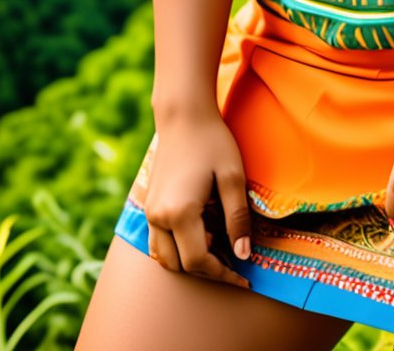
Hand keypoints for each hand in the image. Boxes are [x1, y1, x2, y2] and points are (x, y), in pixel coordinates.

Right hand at [144, 111, 252, 288]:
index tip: (244, 278)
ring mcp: (150, 211)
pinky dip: (177, 249)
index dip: (223, 274)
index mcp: (180, 212)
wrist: (184, 116)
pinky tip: (201, 235)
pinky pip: (159, 242)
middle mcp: (159, 217)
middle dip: (208, 271)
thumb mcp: (233, 177)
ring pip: (165, 258)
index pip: (199, 261)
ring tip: (218, 249)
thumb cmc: (212, 142)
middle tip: (235, 265)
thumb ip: (238, 219)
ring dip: (189, 262)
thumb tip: (243, 255)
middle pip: (181, 265)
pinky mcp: (149, 205)